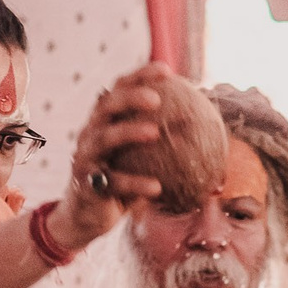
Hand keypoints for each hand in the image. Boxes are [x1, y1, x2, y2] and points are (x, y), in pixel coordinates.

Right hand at [52, 65, 168, 249]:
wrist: (86, 217)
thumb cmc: (120, 183)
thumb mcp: (138, 160)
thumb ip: (160, 143)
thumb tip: (202, 128)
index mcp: (104, 121)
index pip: (118, 89)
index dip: (140, 76)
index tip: (167, 71)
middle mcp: (91, 133)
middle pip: (107, 105)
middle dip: (131, 97)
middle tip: (157, 99)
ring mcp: (85, 157)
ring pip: (104, 137)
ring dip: (129, 132)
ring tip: (155, 132)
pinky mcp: (86, 183)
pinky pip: (113, 182)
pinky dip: (135, 184)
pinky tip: (156, 187)